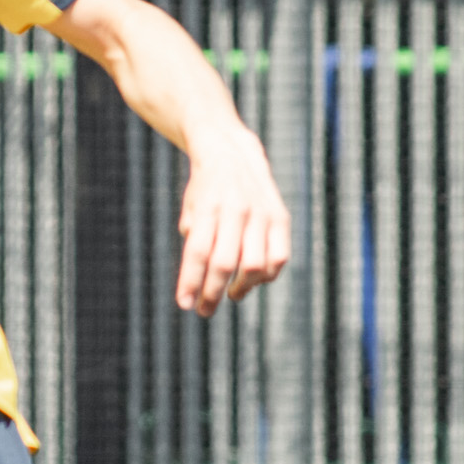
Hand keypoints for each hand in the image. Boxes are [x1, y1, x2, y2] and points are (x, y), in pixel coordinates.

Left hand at [176, 128, 290, 315]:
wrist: (232, 152)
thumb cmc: (204, 189)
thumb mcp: (191, 209)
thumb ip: (196, 241)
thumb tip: (200, 281)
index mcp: (208, 207)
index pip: (197, 252)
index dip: (190, 282)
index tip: (184, 304)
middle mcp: (236, 209)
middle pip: (224, 263)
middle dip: (211, 293)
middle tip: (203, 311)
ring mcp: (261, 213)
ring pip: (255, 265)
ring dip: (241, 287)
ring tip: (231, 294)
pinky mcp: (280, 217)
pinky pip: (278, 257)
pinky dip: (267, 276)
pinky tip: (253, 280)